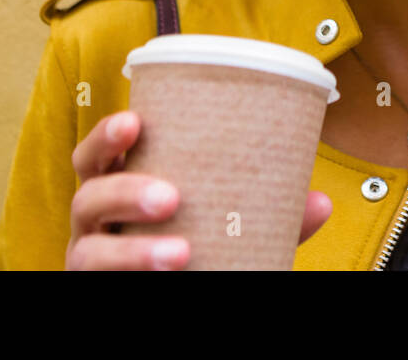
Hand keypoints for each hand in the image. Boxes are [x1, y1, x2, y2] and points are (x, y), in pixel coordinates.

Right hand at [65, 110, 332, 269]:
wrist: (180, 281)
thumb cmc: (192, 242)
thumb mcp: (224, 223)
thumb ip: (267, 214)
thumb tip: (320, 202)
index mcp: (120, 183)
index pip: (99, 153)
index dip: (108, 134)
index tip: (135, 121)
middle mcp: (96, 221)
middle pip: (87, 195)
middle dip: (124, 191)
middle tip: (171, 197)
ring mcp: (91, 257)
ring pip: (89, 251)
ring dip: (134, 252)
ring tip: (181, 253)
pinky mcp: (96, 285)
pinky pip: (101, 282)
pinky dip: (132, 276)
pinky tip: (168, 276)